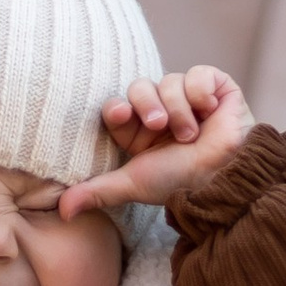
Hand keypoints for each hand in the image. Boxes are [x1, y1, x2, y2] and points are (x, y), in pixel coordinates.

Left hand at [60, 68, 255, 221]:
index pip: (119, 106)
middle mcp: (163, 111)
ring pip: (170, 81)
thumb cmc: (180, 182)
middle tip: (161, 127)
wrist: (222, 178)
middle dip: (148, 105)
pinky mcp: (217, 89)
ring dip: (179, 109)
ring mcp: (189, 99)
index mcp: (141, 131)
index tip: (120, 115)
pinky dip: (202, 92)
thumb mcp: (134, 183)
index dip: (118, 108)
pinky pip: (200, 73)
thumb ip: (97, 192)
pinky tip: (210, 111)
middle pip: (140, 87)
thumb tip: (62, 212)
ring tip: (191, 134)